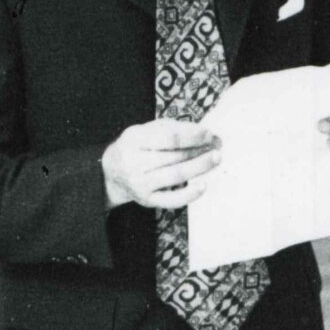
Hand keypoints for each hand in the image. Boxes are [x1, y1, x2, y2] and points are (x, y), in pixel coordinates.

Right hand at [101, 120, 221, 208]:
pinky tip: (203, 185)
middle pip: (175, 156)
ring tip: (216, 158)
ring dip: (200, 166)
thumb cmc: (137, 147)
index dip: (192, 135)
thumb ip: (174, 129)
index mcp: (134, 140)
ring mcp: (140, 183)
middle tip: (217, 145)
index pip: (169, 137)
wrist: (112, 172)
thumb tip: (207, 135)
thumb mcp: (147, 130)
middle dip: (200, 150)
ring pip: (176, 175)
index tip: (209, 133)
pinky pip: (172, 200)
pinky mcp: (147, 200)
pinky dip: (190, 194)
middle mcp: (133, 162)